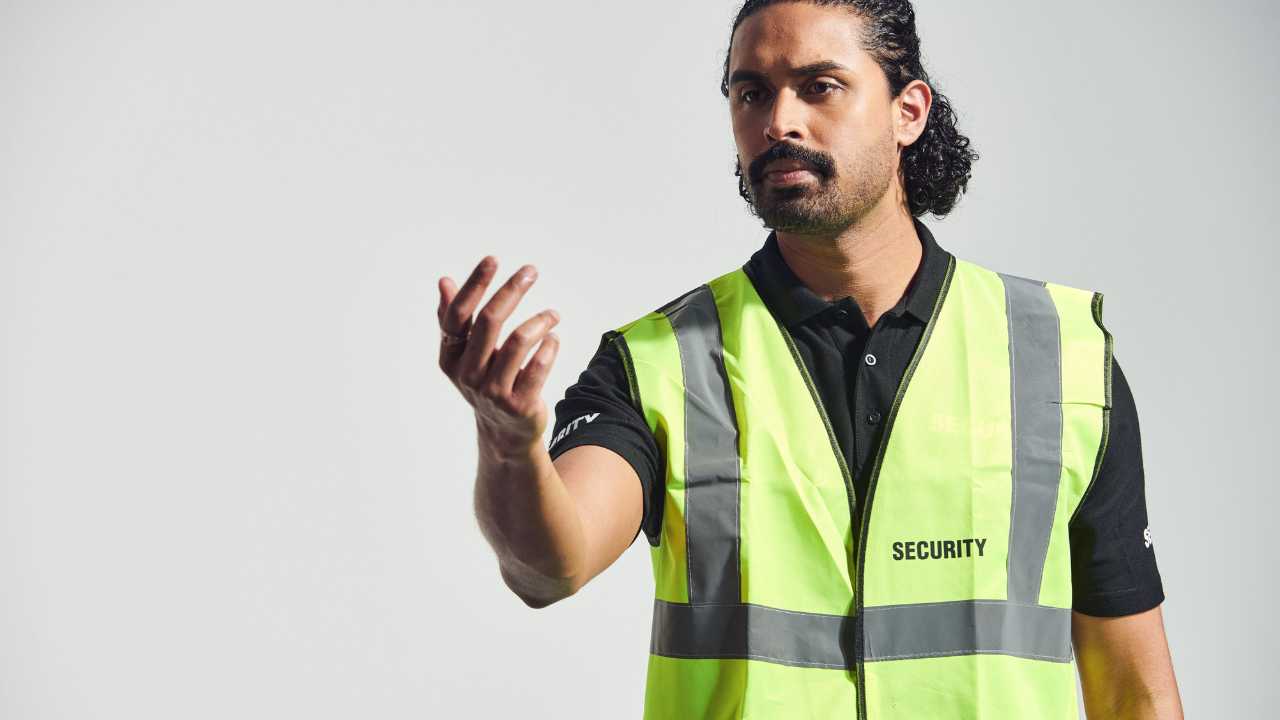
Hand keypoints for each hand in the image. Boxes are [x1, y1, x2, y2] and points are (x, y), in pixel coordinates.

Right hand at [438, 256, 561, 450]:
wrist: (506, 433)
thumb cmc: (487, 382)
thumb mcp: (467, 354)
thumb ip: (456, 319)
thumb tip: (443, 281)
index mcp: (452, 357)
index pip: (458, 315)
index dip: (474, 285)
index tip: (493, 260)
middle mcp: (468, 374)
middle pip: (489, 322)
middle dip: (511, 290)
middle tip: (530, 271)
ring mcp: (493, 391)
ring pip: (519, 341)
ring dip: (540, 321)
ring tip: (553, 315)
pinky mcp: (519, 404)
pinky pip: (539, 366)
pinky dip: (549, 347)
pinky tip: (553, 339)